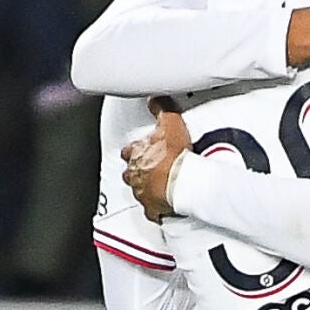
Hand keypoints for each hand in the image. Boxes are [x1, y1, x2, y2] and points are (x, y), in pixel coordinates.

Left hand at [121, 97, 190, 222]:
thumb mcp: (170, 123)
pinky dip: (156, 208)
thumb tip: (155, 100)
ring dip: (147, 188)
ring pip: (139, 191)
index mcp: (136, 155)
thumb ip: (161, 109)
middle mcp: (135, 175)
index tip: (141, 149)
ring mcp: (142, 193)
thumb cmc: (174, 156)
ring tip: (158, 186)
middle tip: (151, 168)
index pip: (129, 151)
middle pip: (131, 172)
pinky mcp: (152, 208)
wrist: (181, 182)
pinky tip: (163, 206)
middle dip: (139, 170)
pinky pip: (152, 210)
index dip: (135, 150)